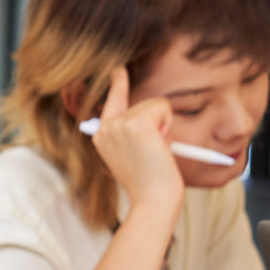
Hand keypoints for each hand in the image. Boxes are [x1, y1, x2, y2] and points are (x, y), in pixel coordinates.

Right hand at [89, 66, 182, 220]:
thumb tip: (156, 114)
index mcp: (101, 136)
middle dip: (157, 123)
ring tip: (157, 153)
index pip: (111, 101)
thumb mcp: (134, 154)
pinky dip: (168, 125)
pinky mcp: (136, 122)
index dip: (116, 83)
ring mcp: (119, 123)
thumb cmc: (149, 184)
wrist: (153, 200)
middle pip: (141, 103)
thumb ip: (135, 134)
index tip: (119, 70)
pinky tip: (160, 146)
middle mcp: (105, 127)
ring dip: (164, 127)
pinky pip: (162, 108)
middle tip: (153, 153)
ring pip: (154, 105)